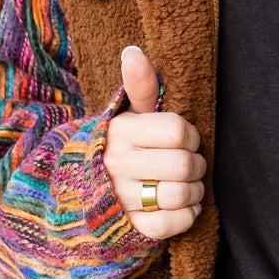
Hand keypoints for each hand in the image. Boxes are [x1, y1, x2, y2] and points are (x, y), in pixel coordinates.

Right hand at [102, 44, 206, 242]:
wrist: (81, 189)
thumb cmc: (119, 147)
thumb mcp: (127, 115)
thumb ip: (140, 87)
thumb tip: (133, 51)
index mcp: (120, 132)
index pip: (178, 130)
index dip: (191, 135)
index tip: (185, 139)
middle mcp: (116, 165)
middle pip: (184, 164)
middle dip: (197, 164)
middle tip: (191, 164)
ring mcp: (120, 199)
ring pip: (179, 195)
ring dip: (194, 191)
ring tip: (187, 184)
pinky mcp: (127, 228)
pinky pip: (169, 225)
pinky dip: (185, 216)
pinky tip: (184, 206)